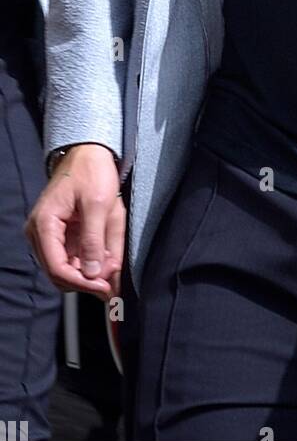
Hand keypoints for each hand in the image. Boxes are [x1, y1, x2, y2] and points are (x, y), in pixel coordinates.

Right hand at [25, 144, 123, 299]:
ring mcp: (49, 235)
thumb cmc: (92, 171)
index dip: (82, 283)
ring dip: (90, 273)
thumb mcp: (98, 204)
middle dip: (87, 280)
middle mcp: (40, 233)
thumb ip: (95, 241)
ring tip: (113, 270)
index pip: (57, 268)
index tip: (105, 287)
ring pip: (67, 268)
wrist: (89, 152)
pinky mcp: (60, 235)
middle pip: (59, 273)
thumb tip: (94, 273)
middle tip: (113, 283)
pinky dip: (90, 263)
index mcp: (44, 224)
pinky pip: (73, 257)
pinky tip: (107, 262)